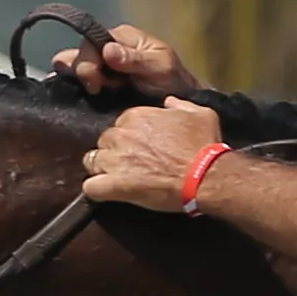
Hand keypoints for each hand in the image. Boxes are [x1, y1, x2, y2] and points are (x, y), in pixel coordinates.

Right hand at [59, 22, 189, 101]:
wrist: (179, 102)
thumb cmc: (173, 80)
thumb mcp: (160, 66)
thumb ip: (136, 59)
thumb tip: (108, 51)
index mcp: (121, 37)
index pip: (91, 41)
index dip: (88, 61)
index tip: (96, 82)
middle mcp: (107, 48)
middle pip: (78, 54)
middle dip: (83, 73)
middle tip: (98, 90)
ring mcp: (101, 66)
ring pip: (73, 68)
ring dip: (81, 83)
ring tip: (98, 94)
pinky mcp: (99, 84)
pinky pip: (79, 84)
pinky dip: (80, 91)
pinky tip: (91, 98)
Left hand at [83, 98, 228, 212]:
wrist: (205, 176)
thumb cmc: (204, 145)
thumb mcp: (200, 114)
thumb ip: (180, 104)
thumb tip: (168, 102)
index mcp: (137, 116)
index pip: (121, 123)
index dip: (131, 136)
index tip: (143, 146)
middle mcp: (122, 134)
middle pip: (105, 141)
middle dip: (115, 151)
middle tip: (133, 163)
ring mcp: (116, 160)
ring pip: (92, 161)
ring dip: (103, 169)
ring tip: (119, 179)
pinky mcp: (116, 185)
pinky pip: (91, 188)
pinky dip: (97, 190)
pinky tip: (109, 193)